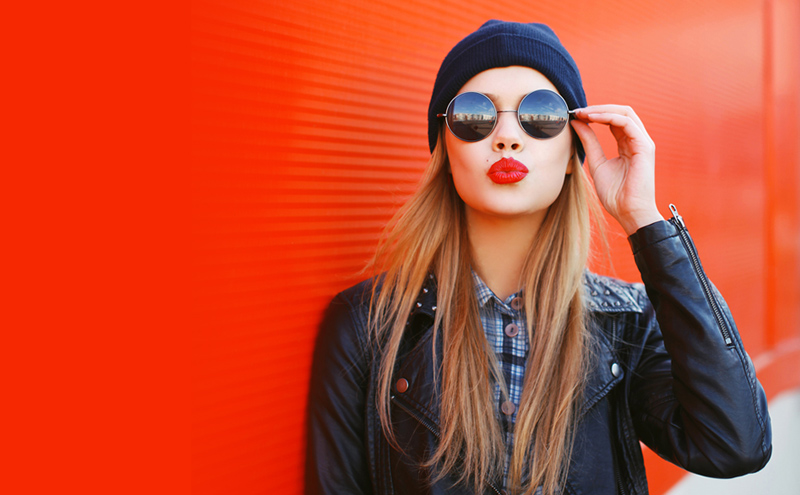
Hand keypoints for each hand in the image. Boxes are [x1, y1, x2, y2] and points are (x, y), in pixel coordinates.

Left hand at [570, 105, 663, 235]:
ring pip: (625, 113)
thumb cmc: (615, 194)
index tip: (576, 115)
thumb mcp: (597, 163)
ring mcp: (643, 142)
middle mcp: (637, 140)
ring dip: (602, 110)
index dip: (595, 115)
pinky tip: (592, 119)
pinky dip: (609, 117)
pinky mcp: (644, 147)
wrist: (628, 212)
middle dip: (598, 108)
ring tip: (583, 113)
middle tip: (578, 111)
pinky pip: (627, 123)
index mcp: (628, 145)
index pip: (614, 120)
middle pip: (621, 112)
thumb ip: (589, 142)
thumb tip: (577, 123)